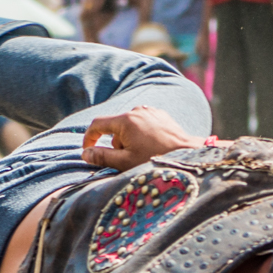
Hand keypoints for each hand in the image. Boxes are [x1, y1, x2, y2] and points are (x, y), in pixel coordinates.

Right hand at [81, 105, 202, 170]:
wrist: (187, 154)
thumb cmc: (155, 159)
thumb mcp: (124, 162)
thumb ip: (102, 157)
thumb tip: (85, 153)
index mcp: (126, 120)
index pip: (97, 124)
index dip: (89, 138)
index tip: (88, 151)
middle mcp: (137, 110)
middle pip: (115, 127)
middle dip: (117, 144)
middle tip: (129, 159)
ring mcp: (150, 111)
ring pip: (129, 126)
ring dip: (129, 140)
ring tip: (144, 153)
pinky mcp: (160, 115)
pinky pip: (142, 124)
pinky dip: (141, 135)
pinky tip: (152, 146)